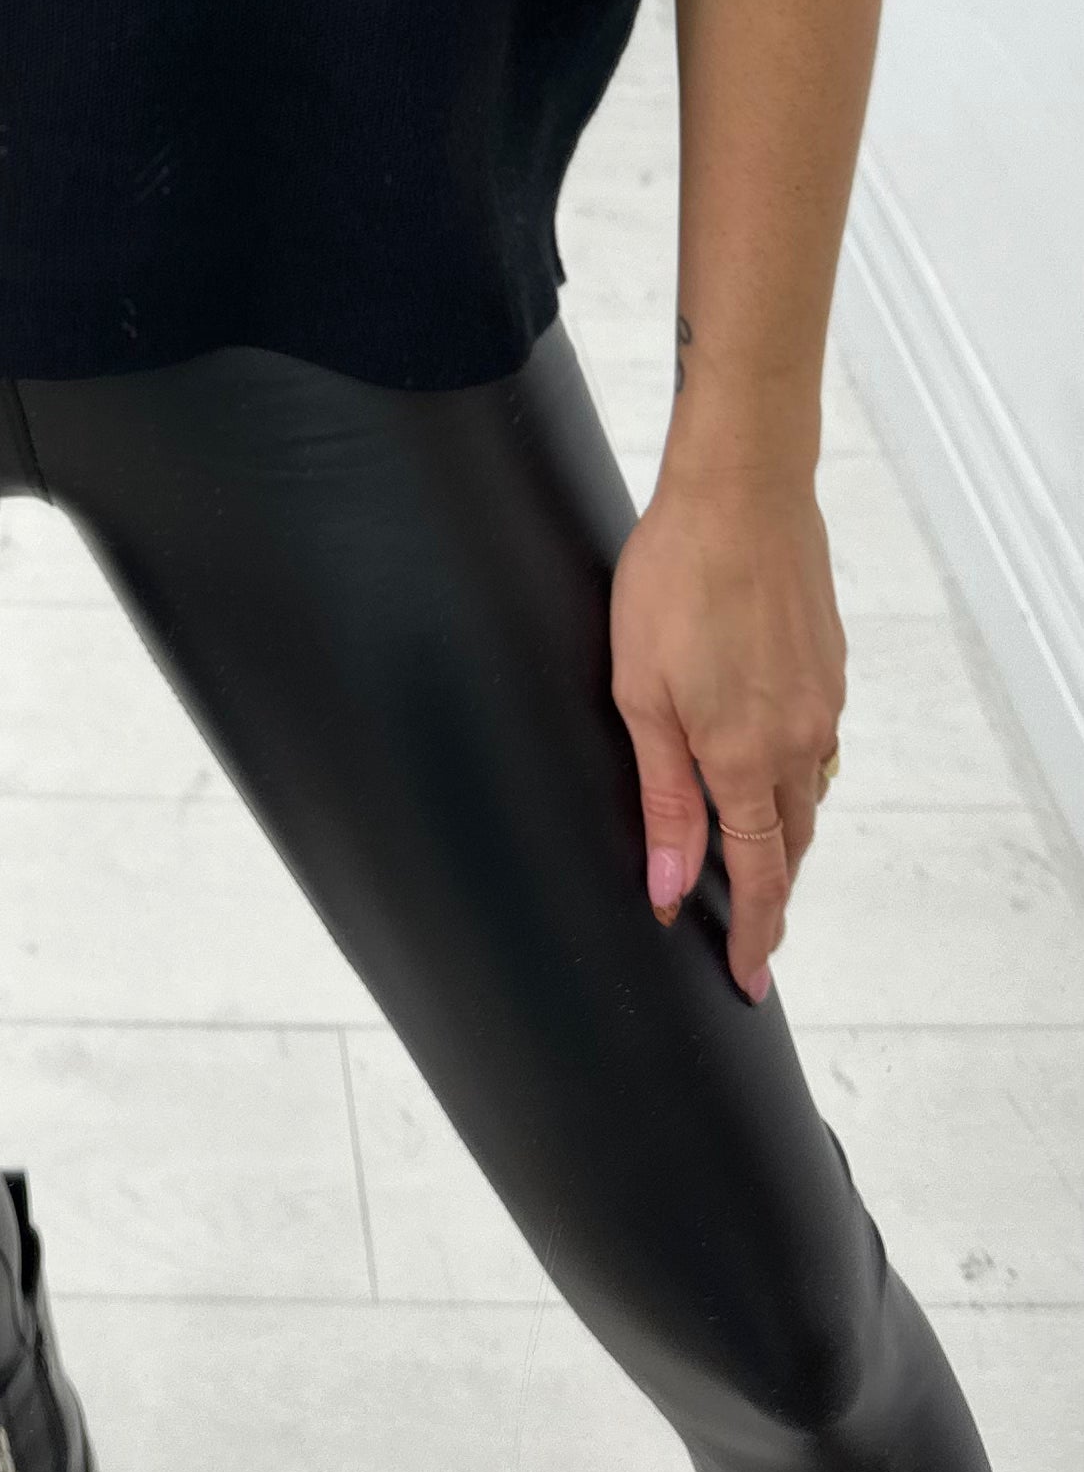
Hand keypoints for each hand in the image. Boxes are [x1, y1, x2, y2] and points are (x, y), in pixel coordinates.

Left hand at [610, 467, 846, 1001]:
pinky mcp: (830, 664)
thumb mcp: (642, 695)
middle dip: (772, 892)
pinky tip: (762, 759)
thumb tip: (670, 888)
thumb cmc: (674, 581)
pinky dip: (791, 773)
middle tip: (749, 931)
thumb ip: (663, 798)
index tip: (749, 980)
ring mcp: (823, 700)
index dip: (755, 935)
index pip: (760, 876)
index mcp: (748, 759)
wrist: (740, 491)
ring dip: (781, 833)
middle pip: (790, 843)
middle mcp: (800, 740)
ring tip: (750, 856)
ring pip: (807, 793)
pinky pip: (816, 742)